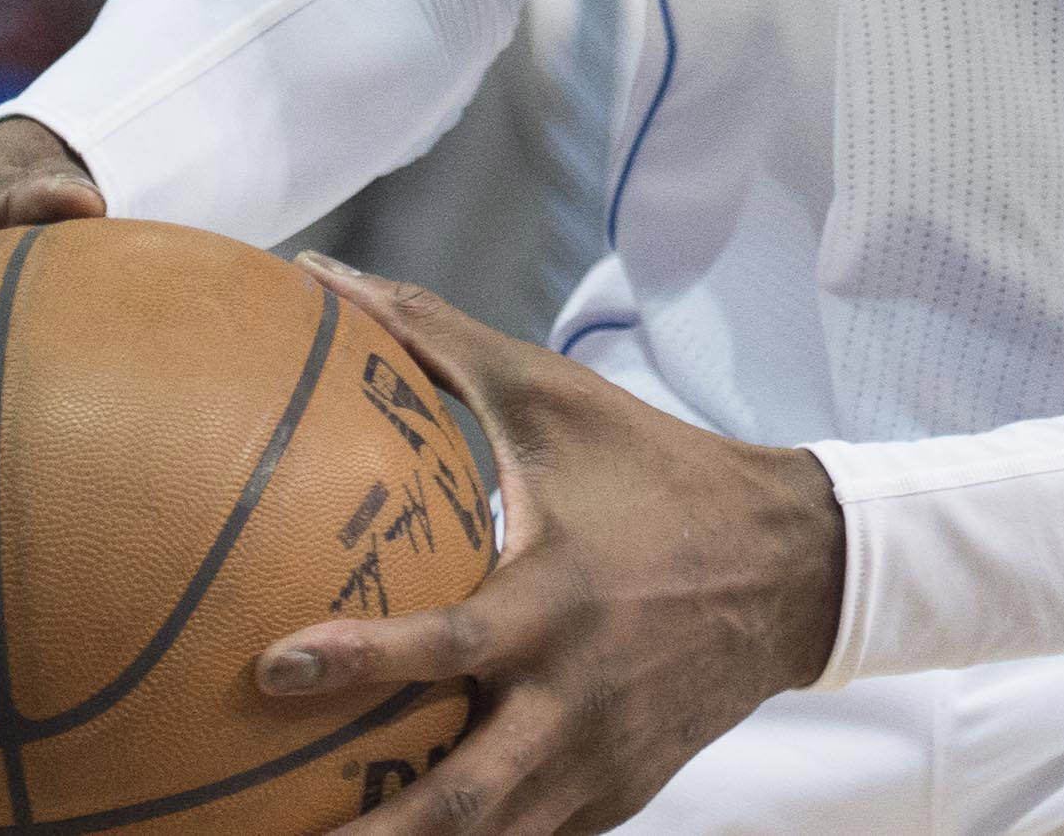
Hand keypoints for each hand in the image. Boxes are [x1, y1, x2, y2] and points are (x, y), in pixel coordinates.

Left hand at [253, 262, 839, 833]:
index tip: (270, 669)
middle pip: (465, 799)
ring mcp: (598, 760)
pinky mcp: (617, 795)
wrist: (793, 568)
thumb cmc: (657, 471)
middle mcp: (574, 697)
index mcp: (555, 602)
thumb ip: (435, 341)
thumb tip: (324, 281)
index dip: (358, 662)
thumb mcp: (553, 397)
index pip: (447, 647)